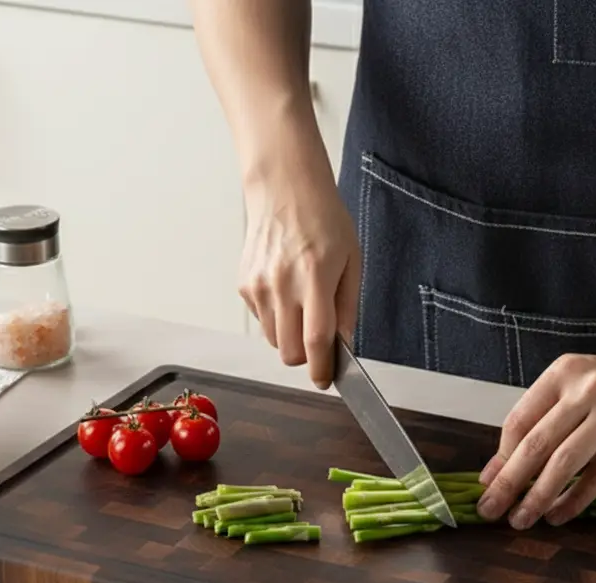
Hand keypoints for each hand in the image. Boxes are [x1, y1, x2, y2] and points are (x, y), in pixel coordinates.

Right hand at [239, 161, 360, 388]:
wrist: (284, 188)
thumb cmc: (323, 219)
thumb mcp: (351, 259)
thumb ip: (347, 306)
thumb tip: (343, 344)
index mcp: (315, 277)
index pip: (316, 340)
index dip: (322, 368)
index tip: (326, 380)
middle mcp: (282, 284)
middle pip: (289, 352)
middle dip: (305, 358)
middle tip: (318, 343)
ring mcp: (259, 286)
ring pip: (274, 341)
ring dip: (290, 338)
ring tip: (302, 307)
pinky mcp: (244, 285)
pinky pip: (262, 321)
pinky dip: (276, 318)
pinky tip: (285, 291)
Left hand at [475, 347, 595, 528]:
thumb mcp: (573, 392)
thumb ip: (538, 425)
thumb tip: (495, 471)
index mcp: (561, 375)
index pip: (518, 421)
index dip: (500, 458)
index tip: (487, 486)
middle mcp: (585, 388)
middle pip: (536, 443)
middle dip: (509, 483)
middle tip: (490, 510)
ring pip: (565, 461)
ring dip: (538, 496)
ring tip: (521, 519)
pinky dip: (575, 499)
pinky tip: (558, 514)